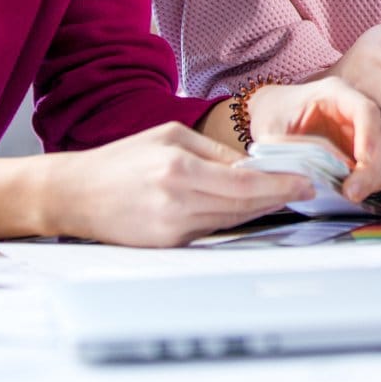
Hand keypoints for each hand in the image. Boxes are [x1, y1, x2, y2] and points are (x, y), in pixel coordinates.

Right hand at [43, 123, 315, 246]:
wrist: (74, 194)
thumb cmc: (122, 158)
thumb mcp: (170, 136)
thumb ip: (214, 151)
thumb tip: (250, 164)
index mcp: (180, 169)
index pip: (244, 182)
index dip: (279, 185)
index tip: (305, 183)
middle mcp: (178, 201)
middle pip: (243, 205)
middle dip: (278, 198)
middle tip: (306, 190)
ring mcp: (171, 228)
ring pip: (231, 220)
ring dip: (260, 210)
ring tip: (285, 197)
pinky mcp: (165, 244)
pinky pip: (211, 231)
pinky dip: (234, 220)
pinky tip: (250, 209)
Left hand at [247, 77, 380, 201]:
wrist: (274, 113)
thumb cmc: (272, 115)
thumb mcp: (270, 129)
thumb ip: (287, 150)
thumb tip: (305, 178)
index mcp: (335, 94)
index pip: (365, 110)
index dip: (369, 136)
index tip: (362, 162)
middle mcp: (356, 108)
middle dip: (373, 167)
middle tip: (352, 193)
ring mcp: (364, 128)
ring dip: (378, 176)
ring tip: (352, 194)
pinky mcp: (366, 147)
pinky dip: (380, 180)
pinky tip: (360, 190)